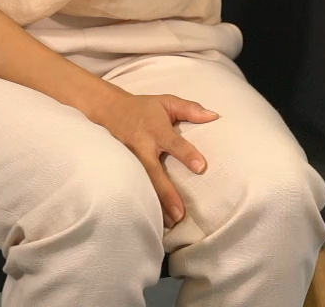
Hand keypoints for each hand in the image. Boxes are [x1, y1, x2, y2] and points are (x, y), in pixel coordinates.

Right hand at [81, 87, 218, 226]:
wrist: (109, 110)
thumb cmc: (144, 107)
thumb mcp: (167, 101)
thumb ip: (190, 109)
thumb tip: (215, 116)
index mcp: (156, 130)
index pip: (173, 143)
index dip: (186, 154)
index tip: (201, 167)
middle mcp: (142, 147)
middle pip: (154, 172)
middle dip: (167, 193)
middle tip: (180, 214)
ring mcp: (130, 160)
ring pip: (144, 185)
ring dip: (157, 204)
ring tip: (171, 222)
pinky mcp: (124, 168)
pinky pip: (136, 187)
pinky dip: (145, 202)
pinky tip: (156, 218)